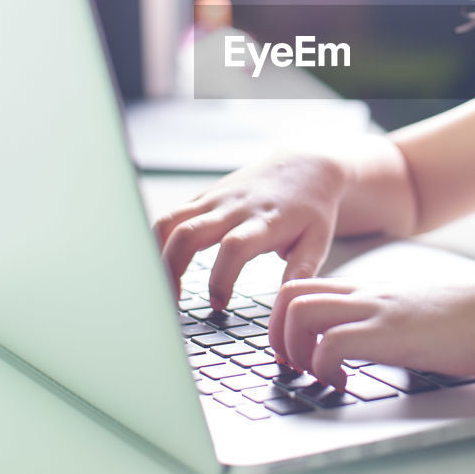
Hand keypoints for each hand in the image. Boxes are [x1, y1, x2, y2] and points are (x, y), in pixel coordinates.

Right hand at [154, 153, 347, 307]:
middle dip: (171, 270)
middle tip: (172, 304)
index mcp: (265, 221)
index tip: (218, 305)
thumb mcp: (317, 242)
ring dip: (157, 255)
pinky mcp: (204, 197)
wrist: (303, 166)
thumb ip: (301, 273)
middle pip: (188, 233)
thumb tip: (286, 307)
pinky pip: (171, 217)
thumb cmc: (311, 209)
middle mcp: (234, 207)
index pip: (233, 247)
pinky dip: (159, 242)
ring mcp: (215, 199)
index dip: (220, 279)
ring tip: (160, 288)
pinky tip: (162, 267)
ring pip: (170, 222)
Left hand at [268, 278, 474, 388]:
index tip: (293, 349)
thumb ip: (390, 323)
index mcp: (370, 290)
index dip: (285, 318)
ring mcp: (373, 311)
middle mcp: (364, 294)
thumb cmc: (469, 321)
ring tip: (310, 372)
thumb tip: (380, 347)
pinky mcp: (385, 333)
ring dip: (291, 347)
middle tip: (290, 362)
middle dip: (274, 332)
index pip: (306, 286)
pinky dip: (322, 368)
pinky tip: (340, 384)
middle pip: (288, 292)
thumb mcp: (415, 315)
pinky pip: (329, 345)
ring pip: (298, 310)